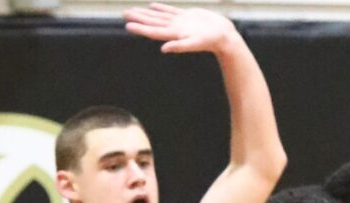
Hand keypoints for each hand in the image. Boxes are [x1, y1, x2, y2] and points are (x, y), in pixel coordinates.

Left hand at [124, 3, 241, 54]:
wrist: (225, 36)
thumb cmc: (212, 41)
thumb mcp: (196, 43)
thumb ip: (180, 46)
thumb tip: (164, 49)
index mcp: (175, 35)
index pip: (154, 31)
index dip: (140, 28)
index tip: (128, 26)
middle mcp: (175, 29)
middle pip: (153, 23)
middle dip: (139, 19)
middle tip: (124, 14)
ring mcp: (180, 22)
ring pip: (159, 16)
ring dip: (146, 14)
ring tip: (133, 10)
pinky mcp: (187, 16)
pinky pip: (170, 11)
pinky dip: (160, 8)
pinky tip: (153, 6)